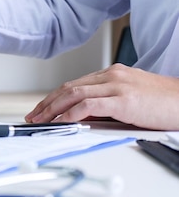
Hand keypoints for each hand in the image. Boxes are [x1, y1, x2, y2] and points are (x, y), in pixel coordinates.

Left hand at [25, 63, 178, 129]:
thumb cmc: (164, 103)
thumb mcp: (130, 99)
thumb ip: (107, 103)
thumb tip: (82, 117)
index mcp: (113, 73)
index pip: (74, 84)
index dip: (54, 97)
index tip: (41, 109)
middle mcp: (112, 75)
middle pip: (69, 87)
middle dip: (47, 103)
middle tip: (33, 116)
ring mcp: (117, 85)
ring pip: (73, 94)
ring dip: (52, 109)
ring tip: (40, 121)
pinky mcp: (122, 99)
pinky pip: (88, 106)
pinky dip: (70, 114)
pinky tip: (60, 122)